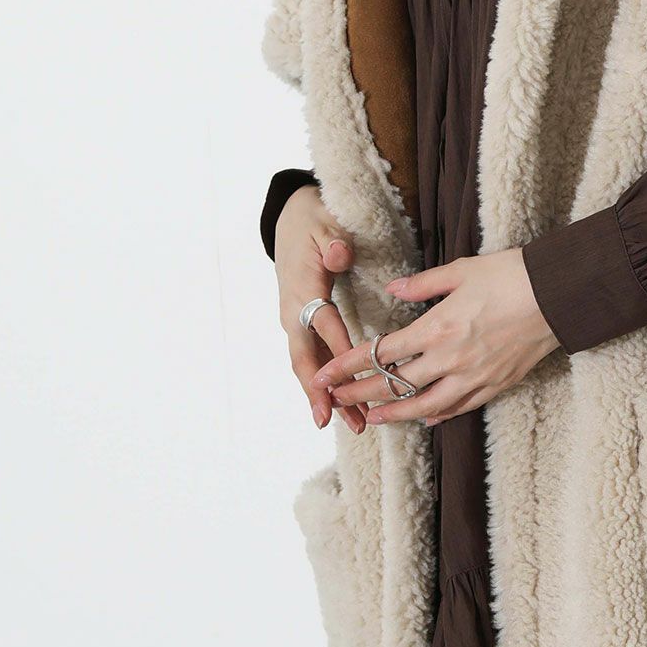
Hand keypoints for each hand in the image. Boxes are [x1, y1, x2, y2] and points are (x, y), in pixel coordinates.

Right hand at [273, 184, 366, 433]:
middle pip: (306, 358)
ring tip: (353, 424)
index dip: (339, 348)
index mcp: (302, 288)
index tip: (355, 375)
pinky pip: (314, 360)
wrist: (290, 222)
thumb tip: (339, 254)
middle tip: (337, 421)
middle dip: (322, 392)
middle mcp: (294, 312)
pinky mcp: (302, 327)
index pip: (323, 323)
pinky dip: (327, 384)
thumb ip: (333, 241)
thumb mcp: (324, 223)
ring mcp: (295, 323)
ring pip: (310, 366)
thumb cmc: (313, 223)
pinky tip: (344, 406)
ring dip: (328, 397)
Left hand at [313, 247, 559, 430]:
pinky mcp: (495, 385)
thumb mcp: (461, 270)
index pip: (380, 353)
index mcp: (437, 328)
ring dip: (394, 414)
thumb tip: (393, 289)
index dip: (348, 366)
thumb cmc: (510, 275)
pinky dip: (438, 414)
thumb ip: (422, 284)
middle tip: (335, 401)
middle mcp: (450, 359)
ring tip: (372, 418)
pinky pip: (460, 407)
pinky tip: (424, 418)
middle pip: (395, 384)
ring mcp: (473, 376)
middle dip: (360, 393)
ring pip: (424, 406)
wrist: (558, 295)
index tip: (325, 375)